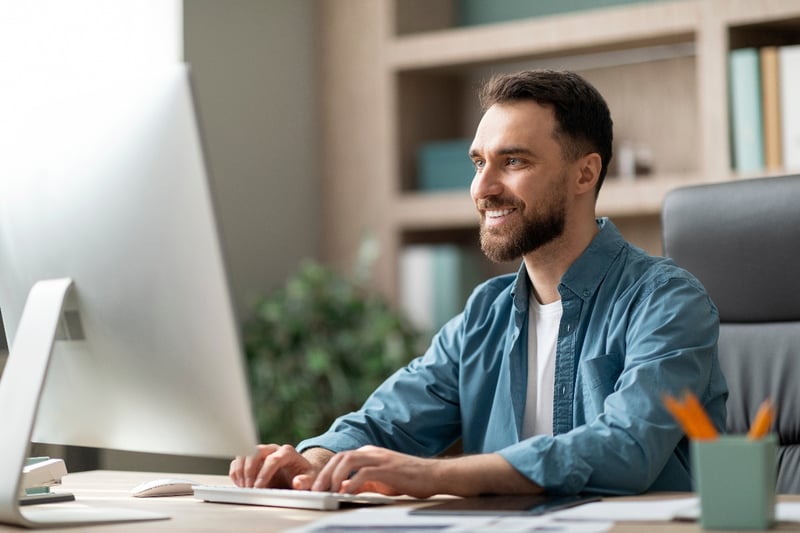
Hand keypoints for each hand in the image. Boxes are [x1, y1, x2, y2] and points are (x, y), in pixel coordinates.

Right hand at [229, 444, 326, 489]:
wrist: (298, 473)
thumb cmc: (304, 475)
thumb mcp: (310, 479)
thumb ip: (306, 481)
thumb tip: (297, 482)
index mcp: (287, 452)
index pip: (273, 459)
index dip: (264, 473)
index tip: (259, 487)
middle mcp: (273, 449)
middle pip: (255, 452)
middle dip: (249, 471)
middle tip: (249, 489)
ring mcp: (261, 452)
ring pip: (244, 454)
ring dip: (240, 471)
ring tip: (244, 487)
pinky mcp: (251, 458)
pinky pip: (238, 461)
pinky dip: (236, 472)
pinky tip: (241, 484)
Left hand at [312, 446, 437, 497]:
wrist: (434, 474)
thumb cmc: (410, 478)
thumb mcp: (382, 480)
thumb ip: (364, 482)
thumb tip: (345, 488)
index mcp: (370, 453)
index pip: (341, 458)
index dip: (325, 471)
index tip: (316, 487)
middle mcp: (373, 452)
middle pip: (340, 457)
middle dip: (324, 473)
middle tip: (315, 490)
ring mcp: (381, 459)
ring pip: (349, 459)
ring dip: (334, 475)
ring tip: (328, 491)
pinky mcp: (389, 468)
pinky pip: (365, 472)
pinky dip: (353, 481)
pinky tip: (346, 492)